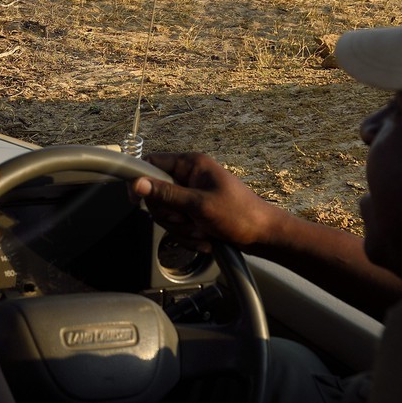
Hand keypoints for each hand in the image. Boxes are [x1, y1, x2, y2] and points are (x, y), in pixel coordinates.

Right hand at [131, 152, 285, 252]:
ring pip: (166, 212)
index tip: (137, 201)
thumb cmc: (239, 215)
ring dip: (181, 228)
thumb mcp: (199, 205)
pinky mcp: (195, 211)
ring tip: (202, 232)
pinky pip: (178, 224)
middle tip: (187, 220)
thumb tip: (137, 184)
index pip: (152, 163)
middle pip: (156, 193)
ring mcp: (192, 194)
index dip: (140, 180)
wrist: (264, 236)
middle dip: (169, 214)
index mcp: (191, 164)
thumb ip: (167, 194)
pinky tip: (205, 239)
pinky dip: (188, 235)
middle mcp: (189, 176)